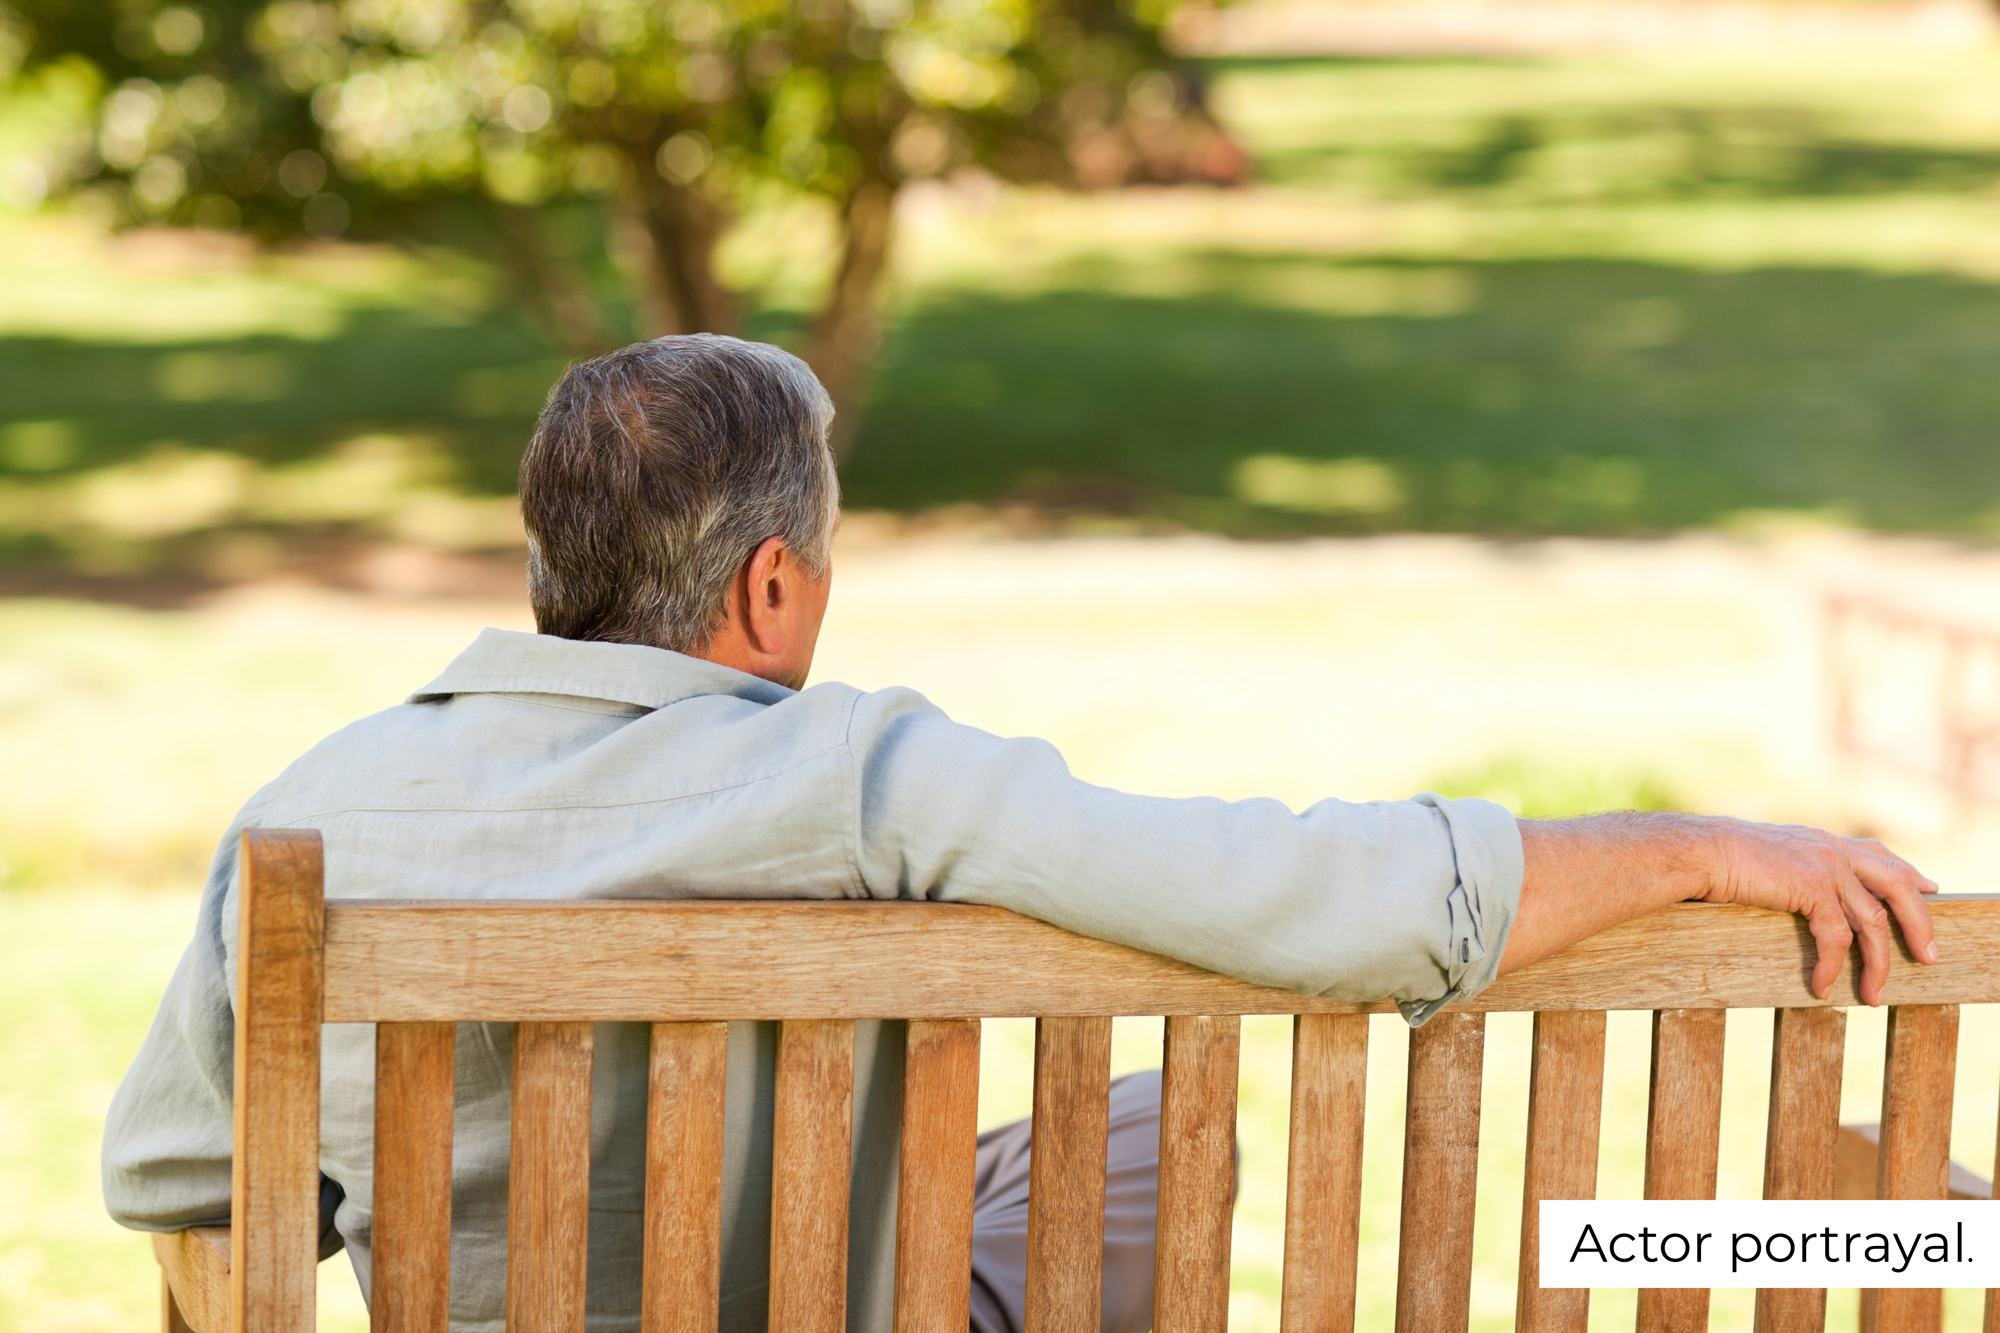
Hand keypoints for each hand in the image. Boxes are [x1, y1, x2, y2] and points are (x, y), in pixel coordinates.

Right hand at [1700, 819, 1937, 1004]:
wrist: (1697, 852)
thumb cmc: (1716, 859)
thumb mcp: (1765, 860)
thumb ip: (1791, 870)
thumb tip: (1790, 889)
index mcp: (1821, 841)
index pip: (1879, 854)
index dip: (1909, 873)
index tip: (1930, 889)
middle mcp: (1831, 848)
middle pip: (1896, 884)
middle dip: (1919, 923)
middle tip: (1929, 957)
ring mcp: (1826, 865)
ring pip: (1873, 921)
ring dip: (1878, 964)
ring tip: (1873, 995)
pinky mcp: (1813, 886)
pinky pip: (1836, 937)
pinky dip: (1832, 967)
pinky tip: (1822, 987)